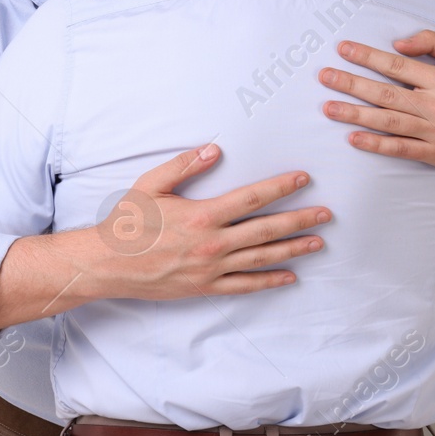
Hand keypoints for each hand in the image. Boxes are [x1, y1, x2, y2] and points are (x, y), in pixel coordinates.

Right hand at [90, 144, 329, 300]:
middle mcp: (212, 243)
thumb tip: (214, 149)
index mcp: (202, 215)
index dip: (280, 187)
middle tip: (326, 213)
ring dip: (293, 249)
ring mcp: (211, 268)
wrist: (108, 263)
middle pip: (266, 229)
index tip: (303, 179)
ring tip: (317, 241)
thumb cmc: (127, 221)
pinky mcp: (206, 287)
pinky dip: (270, 281)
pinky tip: (290, 275)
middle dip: (299, 219)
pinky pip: (245, 285)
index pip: (251, 198)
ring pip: (262, 258)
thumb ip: (184, 165)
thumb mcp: (151, 184)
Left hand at [319, 30, 434, 177]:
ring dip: (355, 115)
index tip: (343, 49)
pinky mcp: (434, 154)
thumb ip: (433, 41)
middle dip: (352, 84)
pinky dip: (375, 145)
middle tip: (324, 76)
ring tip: (328, 107)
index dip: (368, 56)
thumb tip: (397, 43)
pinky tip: (353, 139)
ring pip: (388, 122)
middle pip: (386, 94)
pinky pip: (400, 149)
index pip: (397, 66)